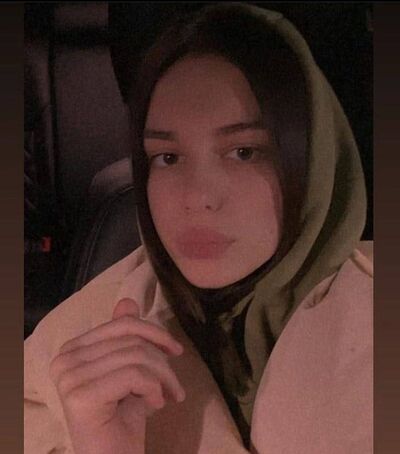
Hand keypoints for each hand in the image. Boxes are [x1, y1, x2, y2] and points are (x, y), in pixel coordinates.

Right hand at [49, 298, 184, 453]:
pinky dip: (154, 389)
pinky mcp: (81, 396)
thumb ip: (125, 337)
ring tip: (170, 396)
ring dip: (163, 378)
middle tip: (175, 387)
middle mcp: (65, 359)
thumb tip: (127, 301)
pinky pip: (134, 375)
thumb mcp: (130, 370)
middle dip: (163, 362)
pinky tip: (155, 407)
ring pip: (136, 356)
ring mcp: (69, 377)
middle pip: (131, 340)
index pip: (122, 324)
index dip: (154, 334)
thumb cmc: (122, 417)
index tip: (176, 351)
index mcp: (73, 349)